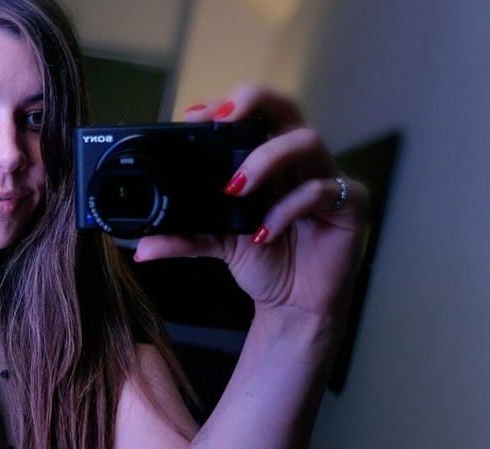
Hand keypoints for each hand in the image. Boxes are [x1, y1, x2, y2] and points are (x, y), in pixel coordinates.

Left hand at [133, 82, 369, 321]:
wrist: (295, 305)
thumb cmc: (265, 262)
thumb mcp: (217, 246)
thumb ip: (182, 239)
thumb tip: (141, 246)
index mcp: (268, 160)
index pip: (252, 115)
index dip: (226, 106)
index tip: (194, 115)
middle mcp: (297, 162)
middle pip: (285, 107)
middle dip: (252, 102)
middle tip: (221, 120)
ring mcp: (326, 179)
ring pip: (306, 141)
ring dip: (266, 158)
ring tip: (236, 187)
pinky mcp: (349, 204)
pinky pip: (321, 191)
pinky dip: (288, 209)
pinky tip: (263, 233)